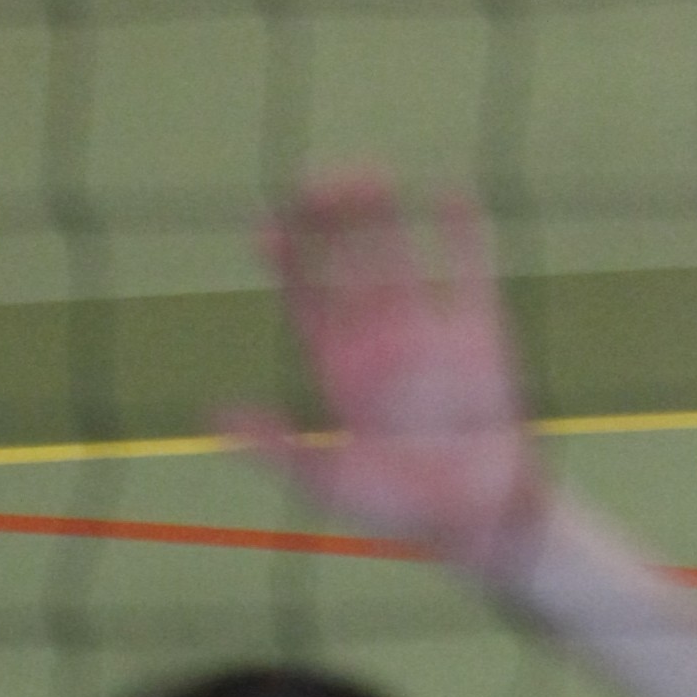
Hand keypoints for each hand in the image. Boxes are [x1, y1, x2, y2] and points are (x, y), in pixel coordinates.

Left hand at [229, 177, 547, 582]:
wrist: (481, 522)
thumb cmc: (400, 512)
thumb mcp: (329, 482)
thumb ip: (277, 447)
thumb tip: (214, 417)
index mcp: (338, 370)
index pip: (302, 300)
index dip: (283, 261)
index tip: (264, 223)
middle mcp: (378, 341)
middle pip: (346, 266)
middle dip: (330, 226)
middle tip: (315, 181)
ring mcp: (428, 331)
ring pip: (399, 258)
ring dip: (383, 219)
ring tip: (368, 174)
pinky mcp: (480, 332)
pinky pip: (469, 271)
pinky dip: (461, 234)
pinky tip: (448, 194)